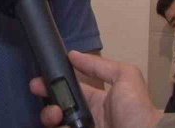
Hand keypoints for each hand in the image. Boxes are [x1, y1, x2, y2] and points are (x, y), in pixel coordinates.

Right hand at [28, 51, 161, 127]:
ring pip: (56, 124)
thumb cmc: (136, 109)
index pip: (71, 91)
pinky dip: (57, 127)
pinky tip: (59, 124)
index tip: (39, 81)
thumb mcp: (125, 77)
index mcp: (98, 101)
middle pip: (59, 109)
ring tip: (55, 114)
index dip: (55, 84)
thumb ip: (100, 66)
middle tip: (38, 93)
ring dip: (49, 115)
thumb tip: (72, 54)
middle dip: (47, 101)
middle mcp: (88, 118)